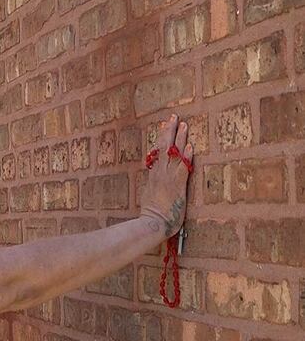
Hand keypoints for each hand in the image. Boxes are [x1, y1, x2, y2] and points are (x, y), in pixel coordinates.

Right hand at [139, 114, 193, 238]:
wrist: (152, 224)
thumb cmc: (152, 216)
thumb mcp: (150, 197)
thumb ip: (154, 187)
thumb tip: (155, 184)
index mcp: (154, 176)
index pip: (158, 152)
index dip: (162, 138)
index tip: (164, 126)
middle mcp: (160, 173)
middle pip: (164, 148)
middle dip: (169, 131)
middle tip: (173, 117)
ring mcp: (168, 178)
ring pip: (173, 154)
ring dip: (179, 138)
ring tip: (183, 124)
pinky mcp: (177, 185)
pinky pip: (182, 167)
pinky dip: (186, 156)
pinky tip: (190, 146)